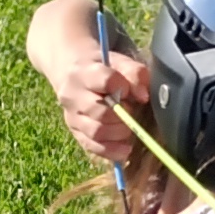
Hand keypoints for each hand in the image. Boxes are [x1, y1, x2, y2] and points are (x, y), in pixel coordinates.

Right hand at [52, 44, 156, 170]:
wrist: (72, 74)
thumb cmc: (101, 68)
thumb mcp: (118, 61)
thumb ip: (135, 73)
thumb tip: (143, 96)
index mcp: (82, 73)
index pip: (106, 81)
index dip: (124, 88)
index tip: (130, 90)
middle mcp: (72, 96)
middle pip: (101, 112)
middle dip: (123, 115)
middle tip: (131, 110)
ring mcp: (71, 116)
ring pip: (96, 132)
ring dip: (119, 133)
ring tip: (128, 127)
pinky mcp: (74, 133)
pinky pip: (92, 147)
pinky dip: (111, 151)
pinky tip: (125, 149)